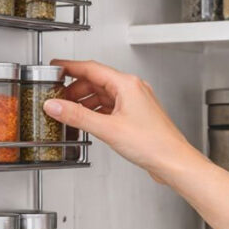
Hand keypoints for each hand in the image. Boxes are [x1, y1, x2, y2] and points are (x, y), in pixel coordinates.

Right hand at [44, 59, 194, 182]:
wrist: (173, 161)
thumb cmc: (153, 143)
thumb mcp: (108, 129)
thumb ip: (77, 116)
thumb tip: (55, 106)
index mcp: (127, 84)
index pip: (91, 68)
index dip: (70, 67)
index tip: (55, 68)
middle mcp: (132, 89)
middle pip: (96, 81)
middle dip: (75, 89)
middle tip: (58, 98)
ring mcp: (135, 103)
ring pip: (103, 95)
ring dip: (85, 101)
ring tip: (69, 111)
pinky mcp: (135, 116)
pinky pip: (110, 107)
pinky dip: (96, 111)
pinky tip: (88, 121)